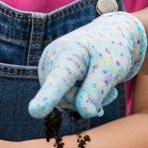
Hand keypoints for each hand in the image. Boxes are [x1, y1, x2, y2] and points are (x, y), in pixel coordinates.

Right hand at [28, 12, 145, 118]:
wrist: (108, 35)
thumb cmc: (112, 51)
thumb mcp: (112, 70)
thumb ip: (96, 91)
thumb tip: (84, 113)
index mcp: (70, 52)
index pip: (58, 80)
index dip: (47, 96)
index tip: (35, 111)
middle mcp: (52, 58)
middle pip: (66, 98)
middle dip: (88, 100)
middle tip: (110, 90)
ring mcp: (47, 66)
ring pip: (63, 101)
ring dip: (85, 99)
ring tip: (100, 83)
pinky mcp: (48, 74)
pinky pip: (62, 98)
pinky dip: (79, 97)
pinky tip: (90, 87)